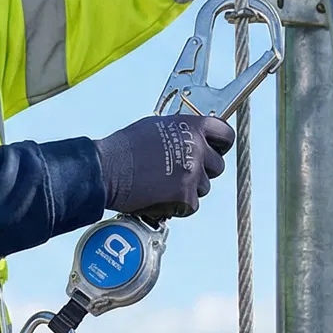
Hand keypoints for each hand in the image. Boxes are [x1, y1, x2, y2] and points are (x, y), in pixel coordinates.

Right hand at [95, 113, 235, 220]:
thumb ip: (182, 132)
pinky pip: (191, 205)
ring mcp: (193, 174)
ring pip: (204, 188)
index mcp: (192, 127)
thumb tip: (194, 139)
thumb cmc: (125, 148)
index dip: (221, 146)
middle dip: (203, 171)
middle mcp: (197, 148)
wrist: (106, 170)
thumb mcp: (157, 127)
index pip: (226, 135)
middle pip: (218, 166)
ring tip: (162, 184)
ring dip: (188, 189)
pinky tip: (159, 196)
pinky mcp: (185, 197)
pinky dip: (178, 205)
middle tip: (180, 173)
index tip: (215, 152)